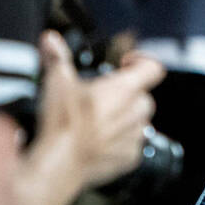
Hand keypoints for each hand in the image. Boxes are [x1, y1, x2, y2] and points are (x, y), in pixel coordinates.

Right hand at [35, 30, 166, 188]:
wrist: (58, 164)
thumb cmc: (61, 123)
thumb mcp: (56, 82)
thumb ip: (57, 57)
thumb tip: (50, 39)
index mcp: (124, 89)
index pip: (153, 68)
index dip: (141, 61)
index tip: (125, 64)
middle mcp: (135, 113)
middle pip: (144, 96)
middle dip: (128, 94)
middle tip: (104, 97)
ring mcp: (134, 137)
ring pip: (140, 121)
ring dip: (125, 118)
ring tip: (99, 120)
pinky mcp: (130, 159)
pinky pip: (133, 145)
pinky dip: (121, 141)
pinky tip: (99, 141)